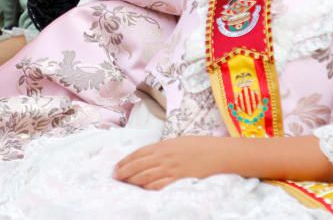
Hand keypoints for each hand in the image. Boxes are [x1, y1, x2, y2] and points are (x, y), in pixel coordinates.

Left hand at [113, 136, 231, 189]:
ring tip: (125, 183)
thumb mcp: (177, 142)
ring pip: (146, 176)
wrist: (217, 153)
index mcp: (163, 146)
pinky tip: (143, 189)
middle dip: (124, 172)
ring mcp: (171, 168)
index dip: (125, 160)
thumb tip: (148, 156)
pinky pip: (160, 185)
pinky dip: (149, 187)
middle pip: (138, 165)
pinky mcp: (179, 179)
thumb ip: (162, 149)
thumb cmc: (198, 146)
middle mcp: (164, 156)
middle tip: (116, 177)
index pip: (138, 153)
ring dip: (134, 180)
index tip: (116, 166)